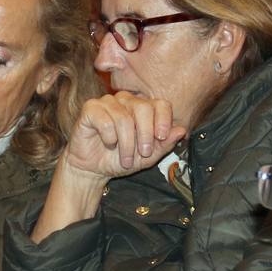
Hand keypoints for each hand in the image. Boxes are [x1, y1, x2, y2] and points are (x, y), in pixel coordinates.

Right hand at [59, 92, 183, 182]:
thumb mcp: (148, 156)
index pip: (160, 104)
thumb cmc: (120, 159)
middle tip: (144, 153)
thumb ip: (164, 144)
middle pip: (143, 108)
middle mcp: (126, 100)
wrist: (93, 169)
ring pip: (124, 118)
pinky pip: (105, 121)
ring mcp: (107, 102)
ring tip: (125, 159)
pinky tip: (108, 144)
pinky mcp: (90, 109)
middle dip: (145, 134)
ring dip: (126, 143)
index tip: (162, 137)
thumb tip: (181, 130)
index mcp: (142, 108)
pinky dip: (109, 138)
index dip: (164, 120)